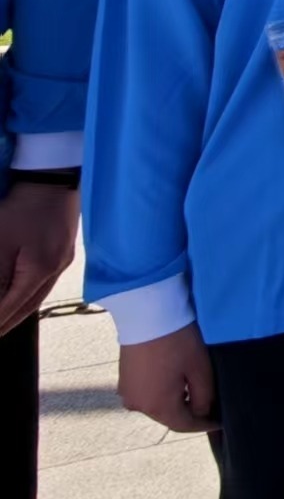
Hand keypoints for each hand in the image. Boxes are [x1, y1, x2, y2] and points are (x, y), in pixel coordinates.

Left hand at [0, 182, 77, 335]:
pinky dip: (28, 294)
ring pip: (37, 295)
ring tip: (2, 322)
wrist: (53, 175)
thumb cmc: (23, 206)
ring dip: (17, 310)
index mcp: (39, 270)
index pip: (10, 306)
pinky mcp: (63, 250)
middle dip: (6, 323)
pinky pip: (43, 281)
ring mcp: (63, 260)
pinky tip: (20, 295)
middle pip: (27, 306)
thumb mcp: (0, 242)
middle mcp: (55, 269)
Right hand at [117, 324, 217, 432]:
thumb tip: (203, 413)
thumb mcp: (200, 370)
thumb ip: (204, 398)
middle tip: (210, 409)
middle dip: (190, 415)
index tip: (220, 423)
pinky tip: (175, 384)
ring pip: (157, 407)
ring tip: (195, 396)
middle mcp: (138, 406)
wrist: (147, 316)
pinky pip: (146, 395)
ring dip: (175, 404)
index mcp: (158, 407)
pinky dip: (161, 394)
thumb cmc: (178, 343)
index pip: (185, 426)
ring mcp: (127, 393)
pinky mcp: (123, 381)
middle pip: (169, 418)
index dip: (204, 425)